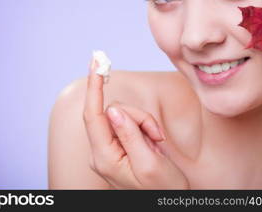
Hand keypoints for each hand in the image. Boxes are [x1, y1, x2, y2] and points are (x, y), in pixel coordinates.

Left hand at [83, 58, 188, 188]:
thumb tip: (113, 109)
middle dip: (139, 117)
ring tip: (157, 143)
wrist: (168, 203)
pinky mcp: (120, 143)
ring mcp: (110, 147)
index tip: (96, 64)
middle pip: (114, 112)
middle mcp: (102, 150)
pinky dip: (146, 127)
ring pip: (124, 114)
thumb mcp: (149, 164)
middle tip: (156, 136)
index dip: (94, 88)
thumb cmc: (162, 190)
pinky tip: (154, 143)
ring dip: (145, 123)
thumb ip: (129, 135)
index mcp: (104, 157)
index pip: (93, 115)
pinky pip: (131, 122)